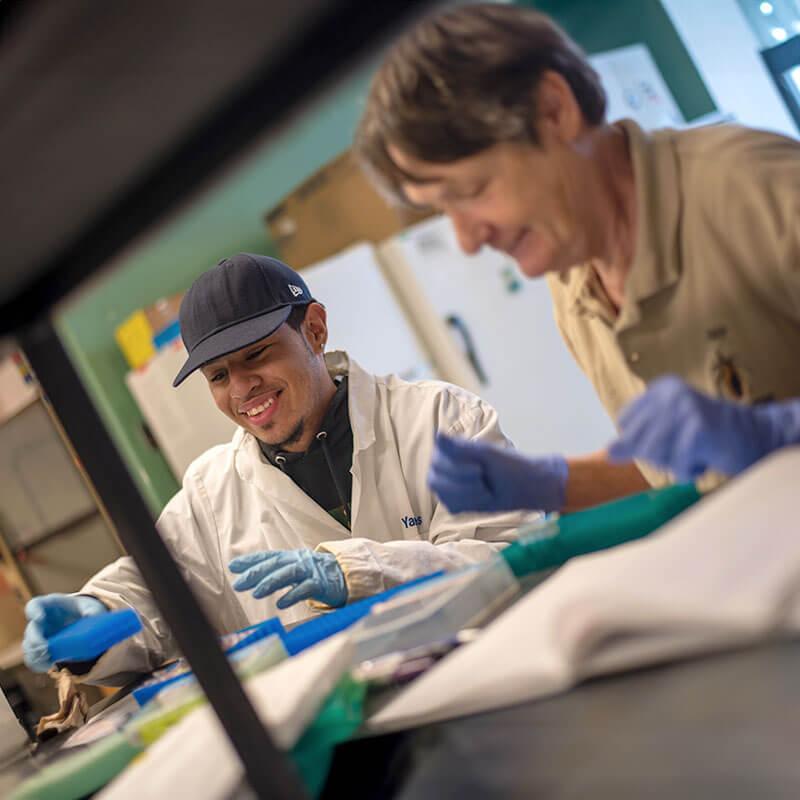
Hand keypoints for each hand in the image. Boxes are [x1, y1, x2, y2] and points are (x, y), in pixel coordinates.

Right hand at [23, 594, 107, 672]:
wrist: (82, 621)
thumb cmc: (83, 610)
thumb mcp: (90, 607)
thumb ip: (93, 611)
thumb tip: (93, 618)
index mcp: (49, 606)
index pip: (34, 605)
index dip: (33, 611)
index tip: (39, 617)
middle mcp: (40, 621)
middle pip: (31, 629)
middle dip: (35, 639)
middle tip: (45, 647)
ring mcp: (39, 636)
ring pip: (29, 647)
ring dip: (36, 654)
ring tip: (48, 659)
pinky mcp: (42, 650)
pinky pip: (33, 659)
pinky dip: (38, 664)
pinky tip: (48, 666)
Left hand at [229, 549, 347, 608]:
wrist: (346, 574)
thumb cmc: (317, 574)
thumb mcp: (296, 569)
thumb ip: (277, 572)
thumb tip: (252, 578)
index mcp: (292, 557)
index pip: (268, 556)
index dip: (251, 560)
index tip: (233, 566)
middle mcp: (299, 561)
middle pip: (275, 564)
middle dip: (255, 573)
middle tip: (238, 583)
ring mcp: (311, 571)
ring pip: (288, 573)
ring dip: (271, 583)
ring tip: (256, 593)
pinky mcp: (322, 583)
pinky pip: (306, 588)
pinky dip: (292, 595)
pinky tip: (281, 603)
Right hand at [427, 433, 567, 513]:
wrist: (525, 486)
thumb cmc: (508, 465)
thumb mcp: (486, 454)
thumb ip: (459, 446)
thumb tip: (438, 434)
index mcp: (449, 449)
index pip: (436, 461)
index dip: (456, 468)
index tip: (480, 469)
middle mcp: (444, 466)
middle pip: (435, 480)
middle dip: (461, 484)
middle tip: (484, 482)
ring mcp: (449, 485)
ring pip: (443, 495)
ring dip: (468, 495)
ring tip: (486, 489)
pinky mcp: (456, 502)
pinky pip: (452, 506)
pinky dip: (469, 504)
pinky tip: (483, 498)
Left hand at [608, 375, 799, 480]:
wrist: (759, 438)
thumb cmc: (709, 437)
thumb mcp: (668, 433)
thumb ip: (636, 440)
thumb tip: (608, 453)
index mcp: (660, 388)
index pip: (626, 424)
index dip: (643, 441)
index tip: (672, 437)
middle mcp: (670, 393)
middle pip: (636, 440)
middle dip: (659, 454)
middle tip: (686, 447)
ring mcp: (685, 408)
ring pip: (652, 453)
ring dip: (673, 464)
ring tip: (694, 452)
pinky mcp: (699, 428)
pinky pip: (675, 464)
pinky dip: (688, 471)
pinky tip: (704, 459)